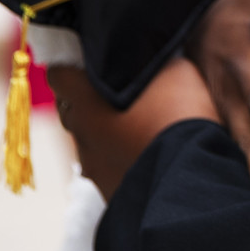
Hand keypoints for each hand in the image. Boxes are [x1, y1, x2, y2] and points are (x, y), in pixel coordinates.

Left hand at [47, 58, 216, 200]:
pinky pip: (109, 171)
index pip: (58, 75)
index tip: (90, 65)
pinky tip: (149, 158)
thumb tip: (150, 56)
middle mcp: (81, 135)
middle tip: (121, 97)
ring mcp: (94, 169)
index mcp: (85, 101)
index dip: (72, 67)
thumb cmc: (178, 116)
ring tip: (141, 133)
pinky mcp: (110, 194)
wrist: (191, 179)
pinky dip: (122, 162)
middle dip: (90, 103)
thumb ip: (152, 63)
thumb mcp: (174, 72)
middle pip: (73, 111)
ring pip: (91, 144)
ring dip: (108, 136)